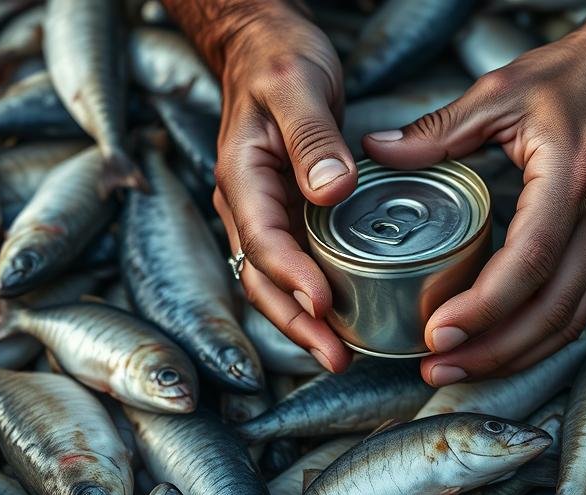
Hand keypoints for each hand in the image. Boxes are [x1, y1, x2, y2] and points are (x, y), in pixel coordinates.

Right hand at [210, 5, 355, 372]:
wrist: (265, 49)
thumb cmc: (279, 60)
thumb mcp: (298, 85)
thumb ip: (313, 137)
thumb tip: (330, 191)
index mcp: (242, 176)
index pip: (262, 240)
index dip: (292, 278)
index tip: (324, 305)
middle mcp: (246, 202)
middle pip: (262, 278)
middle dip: (296, 323)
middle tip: (337, 356)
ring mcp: (264, 211)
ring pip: (275, 281)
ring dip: (304, 320)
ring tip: (342, 352)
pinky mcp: (287, 213)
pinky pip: (295, 264)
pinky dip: (314, 295)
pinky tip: (344, 315)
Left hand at [362, 25, 585, 384]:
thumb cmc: (571, 78)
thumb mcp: (499, 91)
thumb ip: (437, 129)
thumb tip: (377, 151)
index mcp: (571, 179)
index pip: (530, 260)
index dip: (484, 307)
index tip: (437, 333)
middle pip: (551, 309)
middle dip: (492, 350)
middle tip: (436, 368)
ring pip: (569, 321)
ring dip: (514, 355)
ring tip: (457, 370)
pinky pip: (578, 309)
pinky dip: (537, 339)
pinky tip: (497, 349)